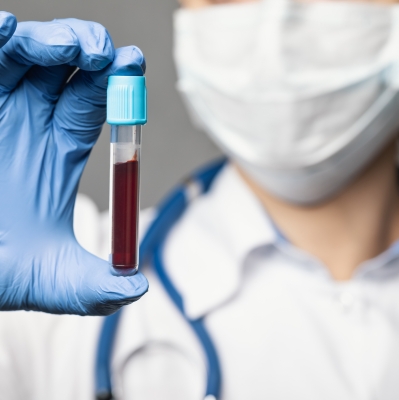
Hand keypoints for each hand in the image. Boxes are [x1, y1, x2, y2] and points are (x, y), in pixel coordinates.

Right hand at [0, 17, 148, 314]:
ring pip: (24, 55)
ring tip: (69, 47)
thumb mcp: (55, 282)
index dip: (117, 85)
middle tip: (105, 53)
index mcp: (60, 151)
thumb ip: (97, 287)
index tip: (135, 65)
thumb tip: (138, 289)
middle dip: (89, 52)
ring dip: (49, 40)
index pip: (95, 105)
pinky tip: (6, 30)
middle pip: (67, 70)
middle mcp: (29, 123)